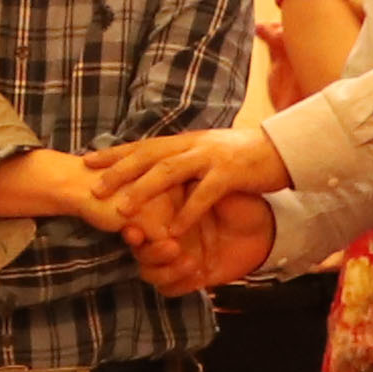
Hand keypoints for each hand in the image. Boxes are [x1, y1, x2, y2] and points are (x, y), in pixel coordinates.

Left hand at [93, 127, 287, 237]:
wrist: (285, 149)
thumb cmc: (245, 156)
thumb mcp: (209, 153)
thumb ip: (186, 159)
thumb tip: (160, 167)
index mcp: (187, 141)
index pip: (144, 145)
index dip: (115, 152)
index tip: (87, 160)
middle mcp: (194, 145)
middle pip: (149, 156)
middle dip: (119, 171)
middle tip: (94, 189)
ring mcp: (211, 158)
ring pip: (169, 172)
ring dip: (143, 191)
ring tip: (122, 211)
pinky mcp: (231, 174)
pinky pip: (204, 195)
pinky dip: (187, 213)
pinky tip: (173, 231)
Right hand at [131, 192, 274, 294]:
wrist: (266, 230)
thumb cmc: (241, 204)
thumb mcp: (220, 188)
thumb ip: (196, 189)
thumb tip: (173, 183)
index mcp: (164, 211)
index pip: (135, 221)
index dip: (130, 228)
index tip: (134, 231)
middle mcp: (163, 235)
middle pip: (138, 250)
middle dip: (149, 252)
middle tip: (170, 246)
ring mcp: (174, 258)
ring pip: (149, 273)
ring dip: (164, 270)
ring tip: (190, 261)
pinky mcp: (186, 277)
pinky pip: (169, 289)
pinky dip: (180, 284)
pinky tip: (200, 275)